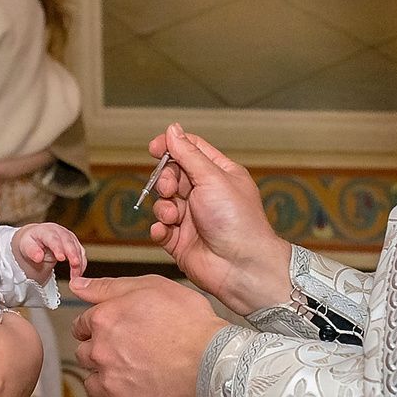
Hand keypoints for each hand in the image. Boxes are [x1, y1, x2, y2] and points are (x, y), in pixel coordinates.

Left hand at [13, 221, 86, 282]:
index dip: (58, 248)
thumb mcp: (26, 245)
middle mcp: (60, 232)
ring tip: (76, 275)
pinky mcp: (75, 244)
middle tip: (75, 264)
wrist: (36, 238)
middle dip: (73, 253)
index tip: (61, 258)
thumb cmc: (31, 241)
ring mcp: (69, 237)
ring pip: (77, 248)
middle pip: (68, 242)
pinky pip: (81, 254)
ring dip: (78, 262)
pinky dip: (82, 264)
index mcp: (46, 231)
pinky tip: (79, 273)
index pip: (53, 238)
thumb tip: (38, 257)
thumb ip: (32, 251)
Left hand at [70, 275, 220, 396]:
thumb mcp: (151, 286)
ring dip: (106, 378)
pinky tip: (135, 392)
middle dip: (101, 352)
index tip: (111, 332)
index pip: (81, 326)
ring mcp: (111, 383)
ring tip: (134, 373)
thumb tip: (77, 285)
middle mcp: (101, 352)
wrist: (213, 362)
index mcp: (103, 320)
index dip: (97, 327)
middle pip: (84, 354)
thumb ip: (108, 286)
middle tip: (128, 352)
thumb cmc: (189, 322)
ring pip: (93, 383)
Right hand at [146, 126, 290, 314]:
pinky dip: (159, 228)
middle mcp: (206, 195)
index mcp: (219, 175)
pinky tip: (165, 230)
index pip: (191, 151)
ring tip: (174, 216)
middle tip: (169, 188)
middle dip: (165, 179)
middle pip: (172, 175)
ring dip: (163, 207)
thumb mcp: (212, 178)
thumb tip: (173, 129)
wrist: (241, 267)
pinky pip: (160, 229)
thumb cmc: (238, 222)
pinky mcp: (181, 241)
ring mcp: (193, 219)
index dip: (172, 146)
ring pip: (164, 202)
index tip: (155, 147)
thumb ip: (188, 154)